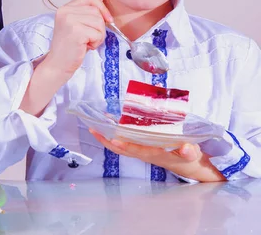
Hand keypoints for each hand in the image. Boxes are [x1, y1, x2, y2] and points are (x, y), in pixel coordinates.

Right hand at [40, 0, 112, 79]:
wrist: (58, 64)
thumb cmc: (69, 46)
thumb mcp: (77, 24)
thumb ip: (87, 8)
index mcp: (64, 8)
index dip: (102, 8)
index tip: (107, 19)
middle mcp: (65, 11)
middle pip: (96, 11)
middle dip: (99, 26)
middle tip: (89, 37)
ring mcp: (69, 21)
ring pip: (99, 22)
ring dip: (98, 35)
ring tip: (86, 42)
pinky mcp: (76, 31)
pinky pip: (98, 33)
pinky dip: (96, 42)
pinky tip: (85, 47)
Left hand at [90, 130, 225, 181]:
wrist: (190, 165)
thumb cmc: (189, 158)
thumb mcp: (192, 154)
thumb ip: (189, 152)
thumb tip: (188, 149)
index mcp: (153, 154)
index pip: (134, 150)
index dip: (122, 145)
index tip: (111, 137)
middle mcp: (143, 153)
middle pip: (120, 148)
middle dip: (106, 139)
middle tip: (93, 128)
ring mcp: (141, 150)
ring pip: (120, 144)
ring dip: (108, 135)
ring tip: (97, 121)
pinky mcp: (142, 146)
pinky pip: (125, 140)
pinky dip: (117, 132)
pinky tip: (112, 121)